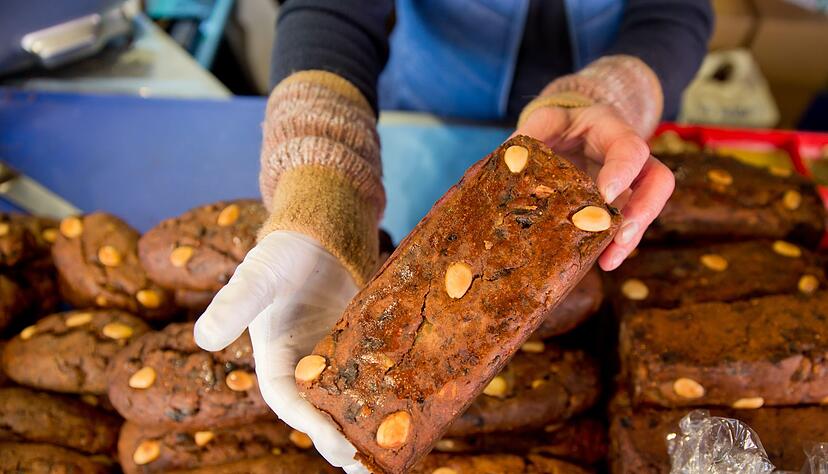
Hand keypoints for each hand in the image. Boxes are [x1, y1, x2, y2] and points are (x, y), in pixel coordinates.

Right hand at [193, 231, 368, 473]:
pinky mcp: (357, 346)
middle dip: (338, 440)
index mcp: (274, 359)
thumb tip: (202, 338)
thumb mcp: (257, 277)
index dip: (310, 425)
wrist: (316, 236)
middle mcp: (302, 366)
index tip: (337, 443)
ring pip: (345, 401)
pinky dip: (381, 397)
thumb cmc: (281, 254)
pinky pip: (368, 377)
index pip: (288, 401)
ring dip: (361, 428)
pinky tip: (405, 413)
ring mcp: (332, 357)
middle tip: (365, 466)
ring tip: (386, 457)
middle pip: (319, 412)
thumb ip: (233, 304)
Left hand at [515, 103, 674, 270]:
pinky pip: (628, 225)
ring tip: (610, 260)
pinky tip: (602, 261)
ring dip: (632, 236)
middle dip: (642, 209)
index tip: (605, 195)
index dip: (622, 171)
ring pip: (648, 207)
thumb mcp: (543, 123)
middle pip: (658, 179)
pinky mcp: (621, 204)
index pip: (630, 147)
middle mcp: (630, 155)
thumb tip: (510, 163)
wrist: (564, 134)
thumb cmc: (556, 127)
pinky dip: (617, 244)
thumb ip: (530, 137)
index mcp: (611, 127)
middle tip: (619, 234)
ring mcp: (631, 181)